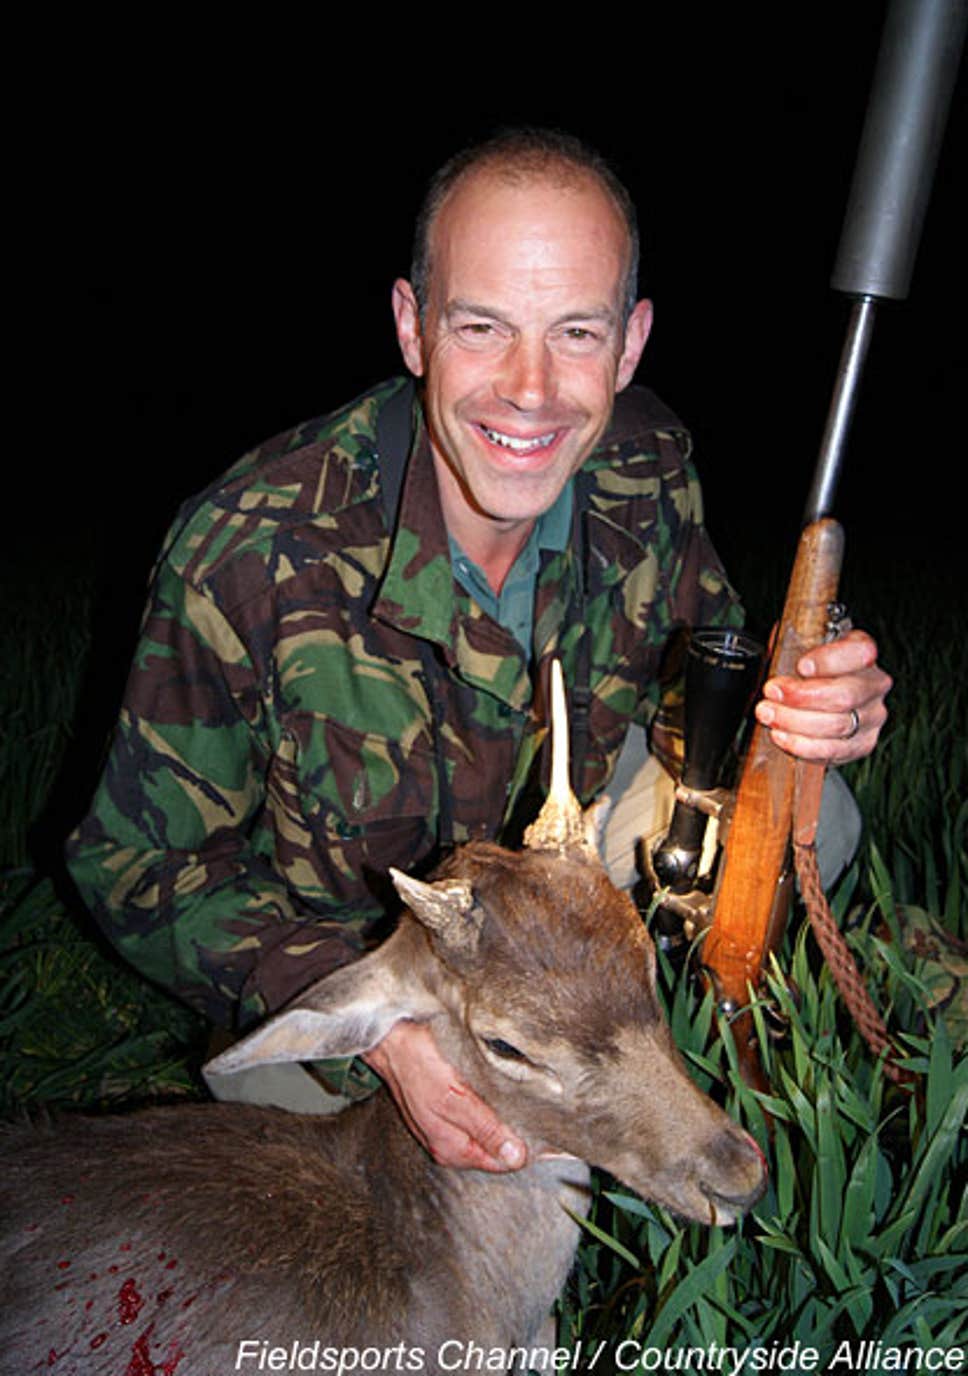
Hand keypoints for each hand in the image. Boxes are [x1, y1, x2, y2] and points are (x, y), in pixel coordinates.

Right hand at [362, 1020, 527, 1171]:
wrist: (390, 1038)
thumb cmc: (418, 1063)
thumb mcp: (454, 1097)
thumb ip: (485, 1128)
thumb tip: (515, 1157)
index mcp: (452, 1149)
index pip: (504, 1161)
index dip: (530, 1146)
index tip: (553, 1131)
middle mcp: (449, 1145)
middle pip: (497, 1148)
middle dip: (519, 1132)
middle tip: (543, 1110)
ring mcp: (446, 1128)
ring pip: (489, 1131)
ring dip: (507, 1118)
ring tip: (528, 1100)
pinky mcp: (445, 1109)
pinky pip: (478, 1117)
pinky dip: (493, 1107)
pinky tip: (502, 1093)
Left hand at [754, 628, 890, 764]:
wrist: (820, 698)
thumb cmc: (809, 671)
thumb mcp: (803, 649)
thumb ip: (794, 650)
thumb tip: (775, 666)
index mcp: (862, 652)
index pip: (858, 652)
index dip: (829, 660)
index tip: (801, 666)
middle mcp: (874, 684)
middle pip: (845, 695)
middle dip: (802, 696)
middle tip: (772, 692)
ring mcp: (872, 716)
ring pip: (837, 725)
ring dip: (796, 722)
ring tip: (769, 714)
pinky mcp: (863, 743)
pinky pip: (833, 750)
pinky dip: (803, 745)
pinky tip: (782, 736)